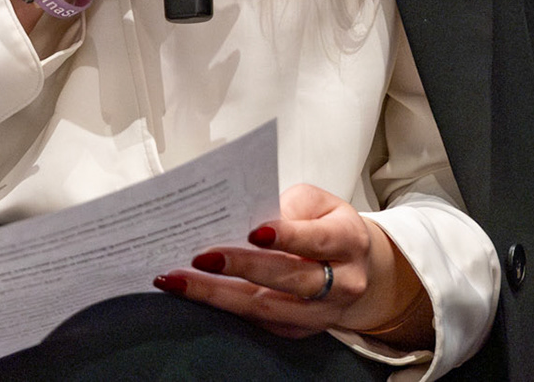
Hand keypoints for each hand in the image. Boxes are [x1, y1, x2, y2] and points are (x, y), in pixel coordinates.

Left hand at [154, 184, 425, 342]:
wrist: (354, 268)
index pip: (317, 240)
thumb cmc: (326, 225)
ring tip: (179, 280)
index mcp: (348, 241)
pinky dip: (222, 306)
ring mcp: (319, 314)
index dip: (286, 236)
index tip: (252, 231)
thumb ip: (287, 205)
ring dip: (219, 295)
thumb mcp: (316, 202)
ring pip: (267, 308)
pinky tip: (193, 292)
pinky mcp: (296, 330)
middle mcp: (341, 283)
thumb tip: (244, 216)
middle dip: (242, 268)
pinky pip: (257, 321)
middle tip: (201, 256)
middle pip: (290, 279)